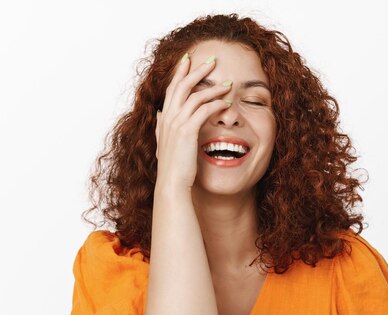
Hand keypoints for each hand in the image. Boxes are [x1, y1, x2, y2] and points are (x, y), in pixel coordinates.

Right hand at [154, 54, 232, 189]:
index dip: (179, 73)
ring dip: (214, 87)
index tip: (188, 59)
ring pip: (196, 95)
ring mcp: (176, 123)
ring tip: (228, 83)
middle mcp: (168, 117)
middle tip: (212, 59)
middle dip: (197, 70)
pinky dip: (216, 104)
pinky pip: (203, 110)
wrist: (171, 183)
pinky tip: (226, 103)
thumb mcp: (163, 143)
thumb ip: (160, 127)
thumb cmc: (172, 167)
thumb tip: (159, 115)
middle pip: (183, 85)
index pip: (171, 89)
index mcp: (163, 119)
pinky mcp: (187, 130)